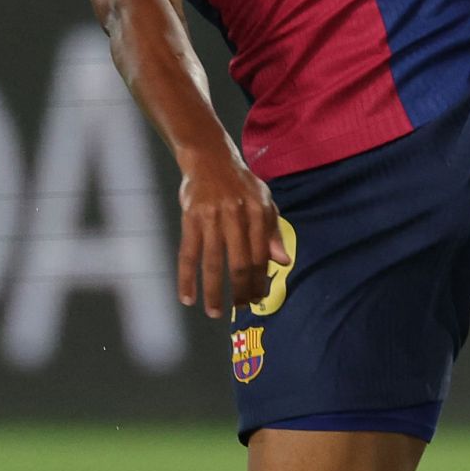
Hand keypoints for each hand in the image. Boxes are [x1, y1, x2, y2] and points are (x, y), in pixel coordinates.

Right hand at [175, 144, 291, 318]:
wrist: (209, 158)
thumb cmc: (241, 184)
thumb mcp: (264, 201)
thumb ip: (273, 232)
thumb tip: (283, 262)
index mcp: (259, 211)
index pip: (261, 255)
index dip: (260, 281)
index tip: (258, 298)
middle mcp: (236, 215)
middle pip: (239, 264)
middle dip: (240, 291)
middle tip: (239, 308)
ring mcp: (211, 217)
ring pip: (213, 263)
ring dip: (214, 292)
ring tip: (214, 312)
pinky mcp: (190, 218)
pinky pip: (188, 254)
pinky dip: (186, 278)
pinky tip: (187, 297)